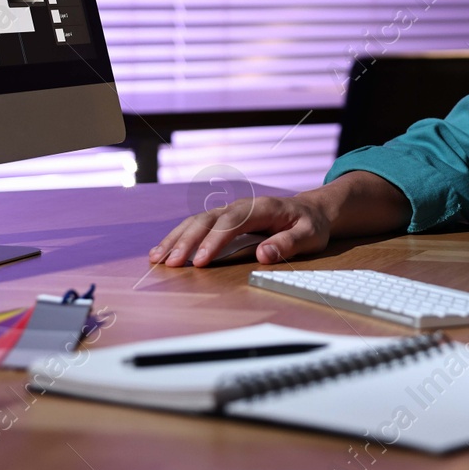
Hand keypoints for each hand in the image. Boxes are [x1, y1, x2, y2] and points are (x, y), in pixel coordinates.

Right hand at [151, 195, 330, 267]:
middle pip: (208, 220)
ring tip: (157, 258)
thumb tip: (263, 255)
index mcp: (261, 208)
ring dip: (176, 239)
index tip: (199, 261)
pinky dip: (179, 237)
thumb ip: (288, 243)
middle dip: (186, 241)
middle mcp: (241, 206)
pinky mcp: (223, 219)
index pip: (231, 223)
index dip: (213, 241)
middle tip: (171, 263)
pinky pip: (197, 226)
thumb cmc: (310, 224)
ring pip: (197, 221)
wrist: (311, 210)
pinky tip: (164, 252)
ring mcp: (230, 211)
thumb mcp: (309, 235)